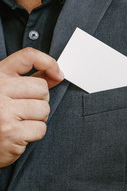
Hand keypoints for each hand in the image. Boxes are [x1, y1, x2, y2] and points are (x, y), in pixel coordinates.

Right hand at [0, 47, 63, 167]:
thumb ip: (27, 82)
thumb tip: (56, 75)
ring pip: (44, 109)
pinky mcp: (11, 132)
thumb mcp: (4, 92)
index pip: (28, 56)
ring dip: (37, 119)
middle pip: (42, 89)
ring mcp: (4, 112)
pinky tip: (18, 134)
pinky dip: (33, 134)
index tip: (57, 74)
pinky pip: (40, 129)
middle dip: (40, 101)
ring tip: (19, 122)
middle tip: (24, 110)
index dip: (48, 62)